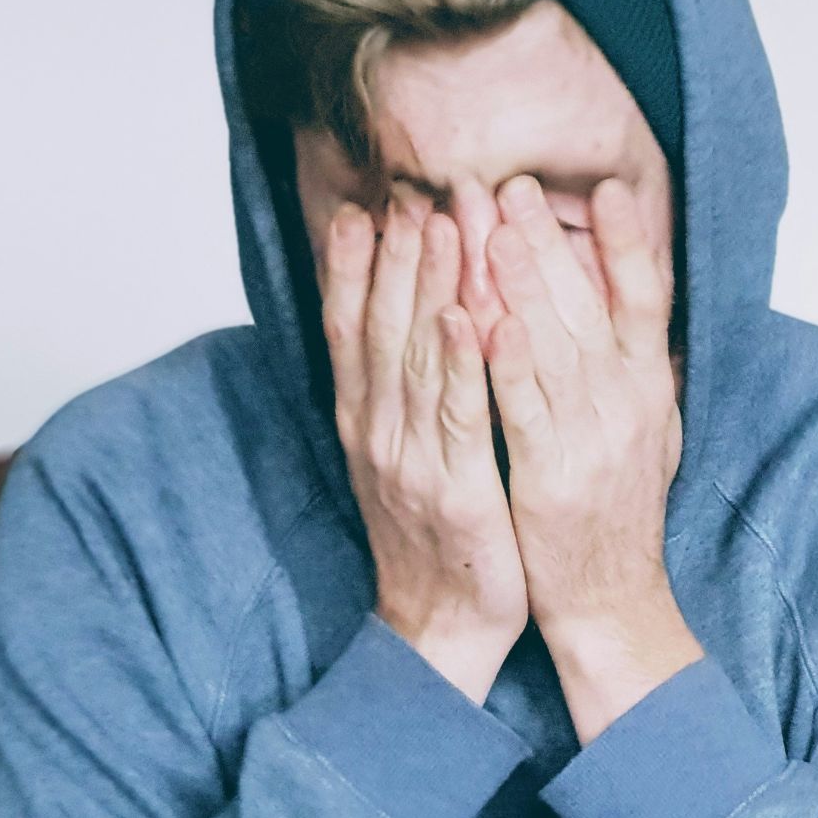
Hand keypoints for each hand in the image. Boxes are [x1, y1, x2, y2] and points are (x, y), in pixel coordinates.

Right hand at [322, 193, 528, 704]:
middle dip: (395, 254)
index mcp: (365, 423)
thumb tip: (405, 329)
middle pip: (380, 327)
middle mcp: (378, 433)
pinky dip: (459, 363)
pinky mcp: (456, 489)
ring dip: (427, 286)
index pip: (352, 329)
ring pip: (416, 357)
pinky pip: (458, 415)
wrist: (440, 628)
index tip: (364, 205)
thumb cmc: (436, 539)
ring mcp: (411, 460)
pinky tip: (466, 315)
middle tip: (410, 189)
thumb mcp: (404, 459)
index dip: (355, 267)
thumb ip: (400, 396)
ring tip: (440, 222)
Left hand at [482, 174, 701, 739]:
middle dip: (548, 241)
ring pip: (554, 345)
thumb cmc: (617, 514)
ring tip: (490, 224)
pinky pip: (525, 409)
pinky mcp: (551, 475)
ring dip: (523, 283)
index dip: (629, 242)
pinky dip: (506, 362)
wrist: (611, 600)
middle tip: (511, 184)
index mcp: (650, 389)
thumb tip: (638, 308)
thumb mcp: (650, 432)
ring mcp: (592, 439)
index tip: (607, 187)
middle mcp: (629, 406)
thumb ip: (638, 371)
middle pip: (590, 306)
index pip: (647, 299)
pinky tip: (483, 318)